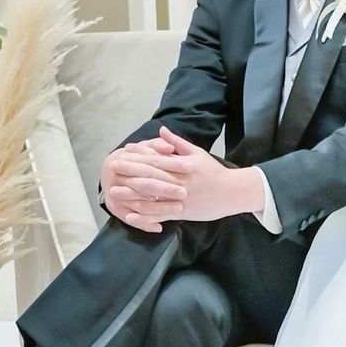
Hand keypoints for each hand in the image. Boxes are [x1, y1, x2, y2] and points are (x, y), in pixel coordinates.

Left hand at [104, 128, 263, 231]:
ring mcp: (180, 197)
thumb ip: (178, 143)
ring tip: (114, 191)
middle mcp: (180, 180)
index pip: (158, 158)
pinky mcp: (182, 212)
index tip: (125, 151)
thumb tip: (161, 130)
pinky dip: (145, 216)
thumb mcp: (198, 153)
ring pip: (153, 196)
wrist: (232, 193)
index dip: (140, 155)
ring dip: (132, 194)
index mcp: (184, 165)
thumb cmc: (214, 172)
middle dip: (130, 171)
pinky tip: (130, 215)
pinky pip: (160, 214)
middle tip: (113, 167)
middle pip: (151, 175)